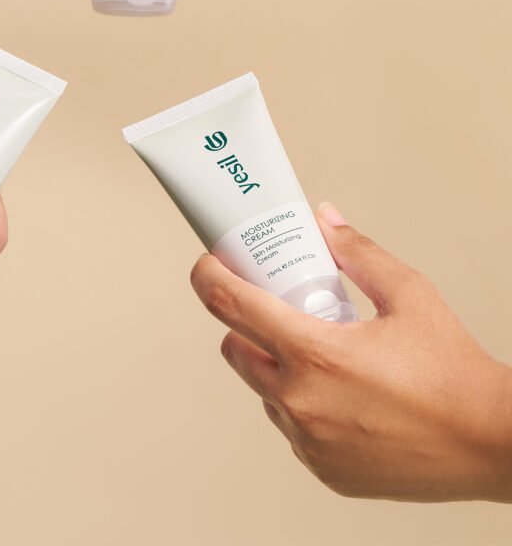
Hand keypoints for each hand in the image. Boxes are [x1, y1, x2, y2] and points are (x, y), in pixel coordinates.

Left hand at [191, 202, 511, 501]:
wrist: (492, 443)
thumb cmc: (454, 372)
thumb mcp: (408, 293)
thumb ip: (357, 253)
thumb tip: (324, 221)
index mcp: (314, 354)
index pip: (230, 306)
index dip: (209, 277)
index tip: (207, 264)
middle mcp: (300, 402)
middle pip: (234, 349)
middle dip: (247, 324)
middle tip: (281, 309)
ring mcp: (308, 443)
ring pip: (262, 391)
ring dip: (275, 367)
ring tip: (324, 354)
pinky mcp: (323, 470)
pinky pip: (291, 428)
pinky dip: (302, 406)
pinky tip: (342, 394)